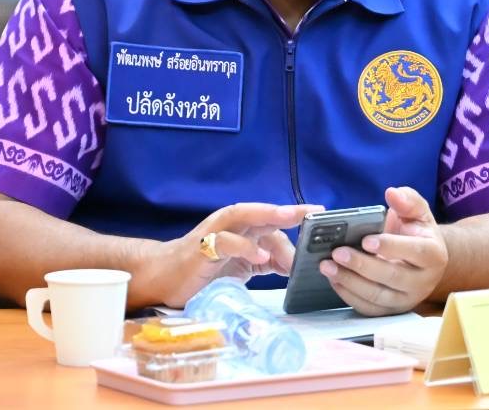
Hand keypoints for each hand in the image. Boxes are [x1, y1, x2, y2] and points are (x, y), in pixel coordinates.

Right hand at [142, 202, 320, 308]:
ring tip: (291, 218)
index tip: (323, 221)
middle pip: (265, 213)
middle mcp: (233, 224)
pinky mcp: (203, 248)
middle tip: (315, 213)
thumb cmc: (206, 270)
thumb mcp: (244, 266)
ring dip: (269, 215)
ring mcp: (217, 232)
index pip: (275, 224)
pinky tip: (260, 257)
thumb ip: (267, 261)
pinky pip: (226, 242)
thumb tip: (294, 265)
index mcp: (244, 227)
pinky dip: (244, 247)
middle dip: (290, 211)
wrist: (165, 277)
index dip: (298, 223)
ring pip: (246, 217)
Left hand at [320, 186, 446, 315]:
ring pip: (377, 296)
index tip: (365, 240)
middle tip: (336, 252)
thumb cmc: (417, 232)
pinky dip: (348, 295)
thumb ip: (407, 200)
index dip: (390, 246)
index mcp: (434, 255)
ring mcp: (407, 300)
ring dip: (349, 282)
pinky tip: (334, 279)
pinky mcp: (391, 312)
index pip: (414, 251)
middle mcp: (424, 282)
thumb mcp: (418, 212)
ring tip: (327, 266)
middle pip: (392, 277)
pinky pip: (368, 309)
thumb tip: (392, 193)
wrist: (423, 260)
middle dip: (361, 265)